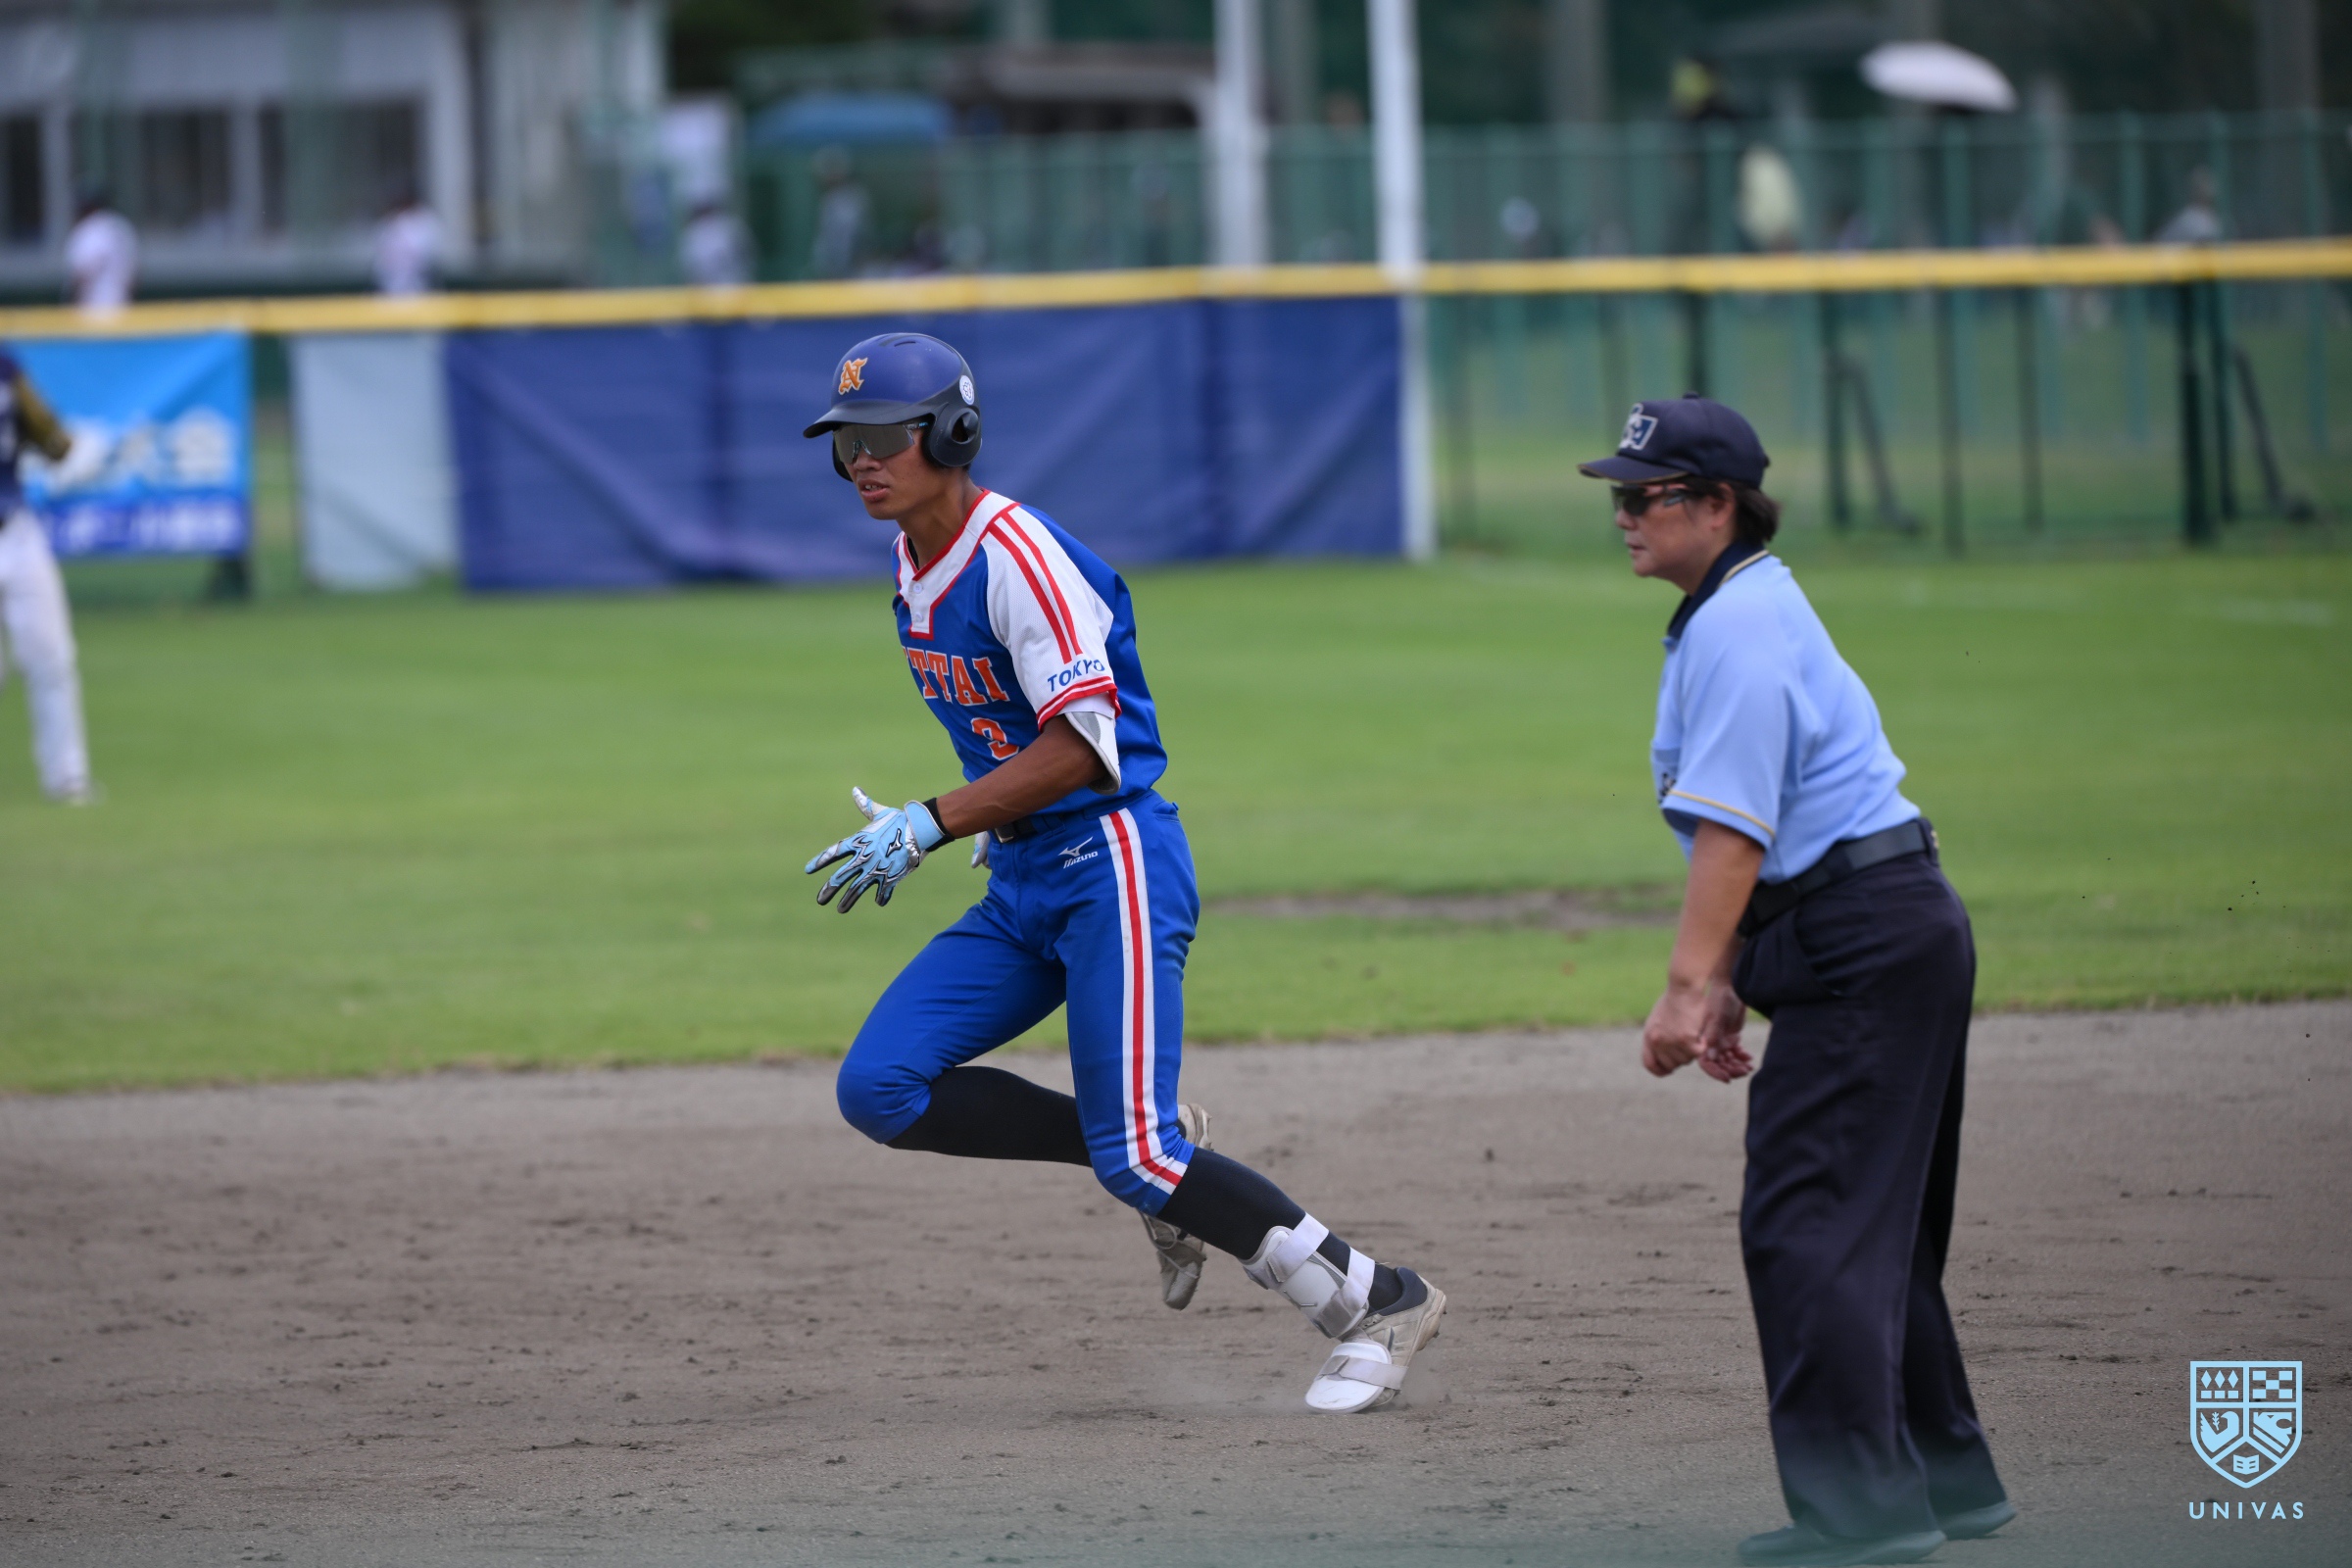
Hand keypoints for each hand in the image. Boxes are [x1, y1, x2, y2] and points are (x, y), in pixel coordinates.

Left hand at [804, 788, 945, 911]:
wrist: (919, 831)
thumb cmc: (899, 819)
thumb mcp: (880, 812)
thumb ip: (865, 805)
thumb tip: (856, 790)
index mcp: (857, 842)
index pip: (833, 853)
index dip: (819, 862)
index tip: (808, 870)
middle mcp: (863, 858)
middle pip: (840, 877)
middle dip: (828, 890)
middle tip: (820, 900)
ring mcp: (875, 870)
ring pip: (856, 890)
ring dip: (847, 901)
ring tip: (840, 909)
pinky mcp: (890, 878)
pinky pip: (883, 893)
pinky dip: (882, 897)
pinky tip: (880, 901)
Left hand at [1640, 984, 1709, 1077]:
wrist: (1683, 986)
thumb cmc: (1675, 998)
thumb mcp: (1659, 1019)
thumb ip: (1659, 1036)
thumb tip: (1665, 1052)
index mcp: (1649, 1036)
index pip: (1649, 1064)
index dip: (1660, 1070)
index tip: (1670, 1070)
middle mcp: (1656, 1041)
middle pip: (1672, 1065)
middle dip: (1682, 1058)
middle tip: (1690, 1045)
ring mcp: (1670, 1041)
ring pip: (1686, 1060)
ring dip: (1694, 1050)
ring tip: (1695, 1033)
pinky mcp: (1685, 1039)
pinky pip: (1698, 1053)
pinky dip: (1703, 1045)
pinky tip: (1702, 1033)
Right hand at [1696, 984, 1753, 1082]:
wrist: (1731, 985)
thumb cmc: (1720, 998)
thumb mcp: (1717, 1017)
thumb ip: (1713, 1036)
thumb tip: (1710, 1057)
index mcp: (1702, 1039)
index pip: (1706, 1062)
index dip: (1715, 1072)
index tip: (1727, 1078)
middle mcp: (1710, 1042)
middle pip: (1719, 1063)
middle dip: (1731, 1069)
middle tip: (1744, 1071)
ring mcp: (1720, 1040)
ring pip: (1728, 1060)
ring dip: (1737, 1065)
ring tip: (1749, 1067)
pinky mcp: (1730, 1036)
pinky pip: (1735, 1052)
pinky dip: (1742, 1056)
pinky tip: (1749, 1057)